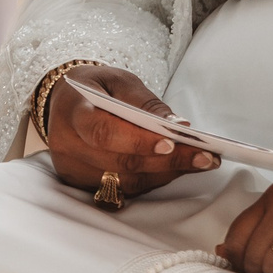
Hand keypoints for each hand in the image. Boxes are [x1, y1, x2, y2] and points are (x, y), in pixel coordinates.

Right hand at [44, 64, 216, 200]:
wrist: (67, 102)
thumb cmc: (96, 88)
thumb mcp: (120, 81)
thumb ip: (146, 103)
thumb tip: (178, 127)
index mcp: (73, 111)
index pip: (103, 132)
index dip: (138, 141)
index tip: (173, 142)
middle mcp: (67, 145)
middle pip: (120, 162)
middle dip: (167, 161)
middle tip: (205, 156)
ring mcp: (72, 169)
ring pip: (126, 182)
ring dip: (166, 173)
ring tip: (198, 162)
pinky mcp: (82, 185)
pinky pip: (124, 190)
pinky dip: (153, 180)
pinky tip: (174, 169)